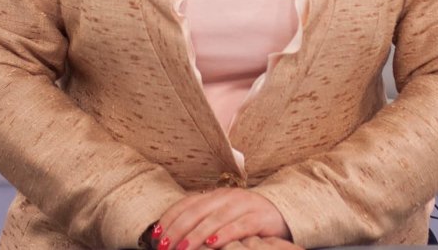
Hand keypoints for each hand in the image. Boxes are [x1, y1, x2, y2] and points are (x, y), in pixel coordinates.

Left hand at [155, 189, 289, 249]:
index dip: (169, 219)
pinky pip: (239, 226)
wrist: (282, 214)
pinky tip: (213, 244)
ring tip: (182, 249)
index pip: (187, 203)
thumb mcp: (222, 217)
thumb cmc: (246, 220)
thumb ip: (201, 221)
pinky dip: (225, 235)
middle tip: (165, 246)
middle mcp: (228, 196)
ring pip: (215, 219)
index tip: (156, 237)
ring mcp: (244, 205)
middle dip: (178, 229)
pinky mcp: (259, 218)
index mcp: (215, 194)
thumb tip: (171, 237)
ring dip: (196, 235)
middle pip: (197, 211)